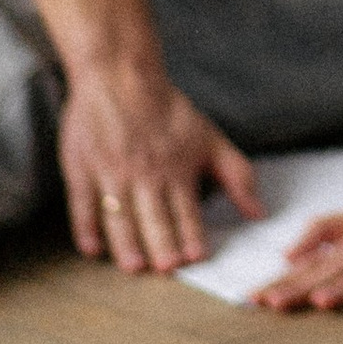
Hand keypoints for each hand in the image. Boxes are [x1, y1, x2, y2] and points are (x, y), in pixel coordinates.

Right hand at [57, 62, 260, 274]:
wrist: (120, 76)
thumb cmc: (168, 112)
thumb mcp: (210, 139)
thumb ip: (237, 176)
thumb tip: (259, 213)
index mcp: (177, 168)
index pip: (186, 209)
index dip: (191, 233)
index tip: (196, 257)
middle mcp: (146, 173)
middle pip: (154, 214)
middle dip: (161, 241)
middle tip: (166, 267)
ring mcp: (112, 172)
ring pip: (120, 214)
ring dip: (127, 241)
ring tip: (134, 266)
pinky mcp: (83, 170)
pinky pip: (83, 204)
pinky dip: (86, 227)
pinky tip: (91, 249)